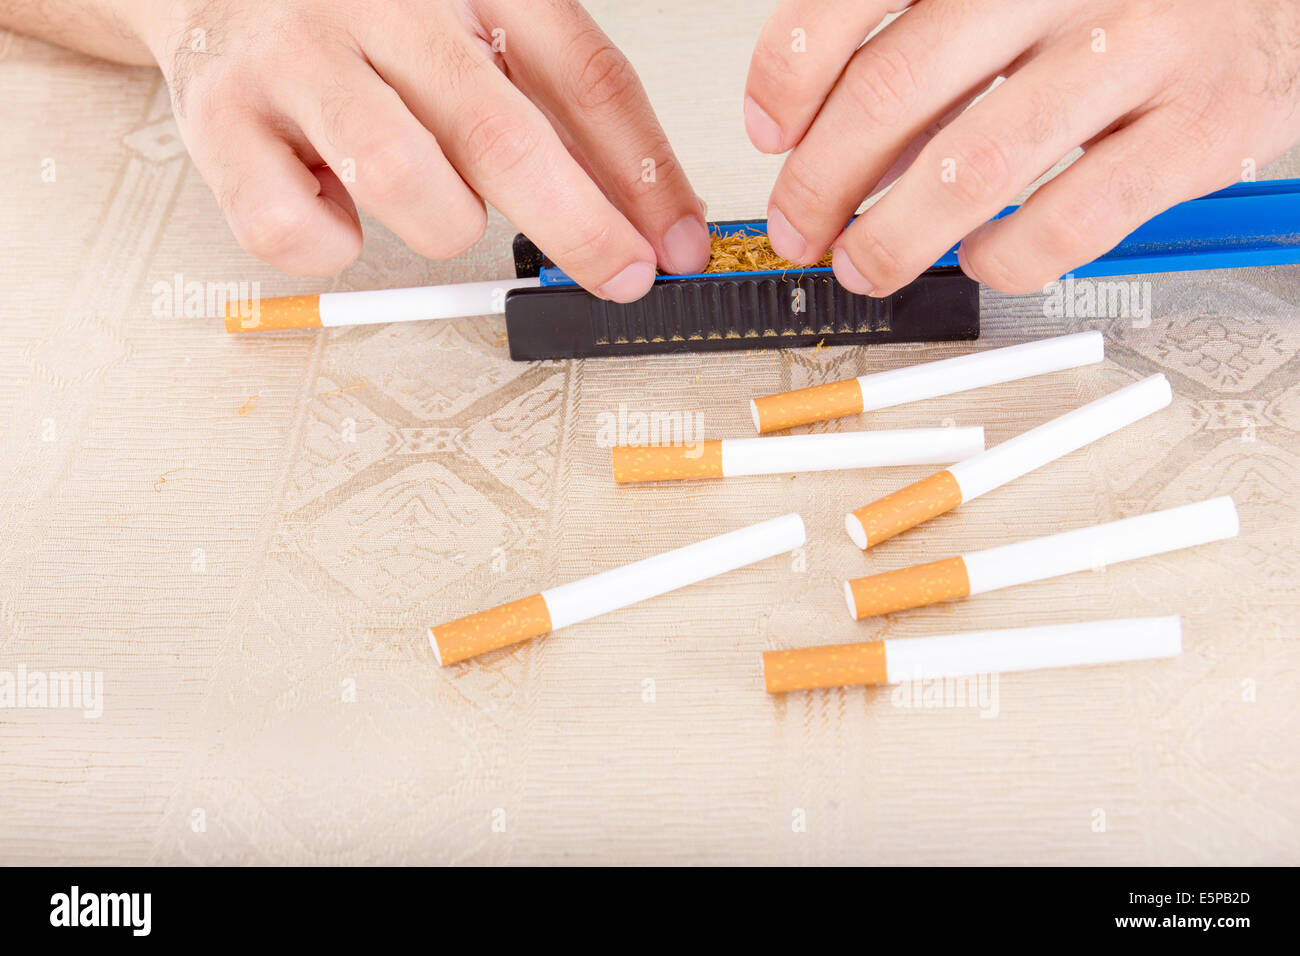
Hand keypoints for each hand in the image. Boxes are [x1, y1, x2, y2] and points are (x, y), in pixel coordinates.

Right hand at [129, 0, 709, 299]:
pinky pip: (298, 230)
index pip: (584, 74)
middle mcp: (382, 7)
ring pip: (404, 182)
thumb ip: (555, 111)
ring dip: (442, 221)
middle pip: (505, 133)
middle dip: (580, 227)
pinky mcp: (220, 123)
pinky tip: (336, 206)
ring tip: (431, 199)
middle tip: (619, 275)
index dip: (645, 172)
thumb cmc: (362, 18)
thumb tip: (643, 218)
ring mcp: (297, 60)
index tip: (677, 243)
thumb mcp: (471, 32)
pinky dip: (333, 243)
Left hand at [744, 0, 1299, 294]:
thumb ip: (930, 45)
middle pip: (895, 89)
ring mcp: (1138, 50)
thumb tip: (828, 137)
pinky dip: (1004, 258)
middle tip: (798, 225)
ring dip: (893, 237)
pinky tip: (980, 259)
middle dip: (821, 179)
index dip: (790, 71)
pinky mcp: (1199, 129)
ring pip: (972, 167)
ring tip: (863, 264)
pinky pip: (1072, 219)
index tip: (769, 130)